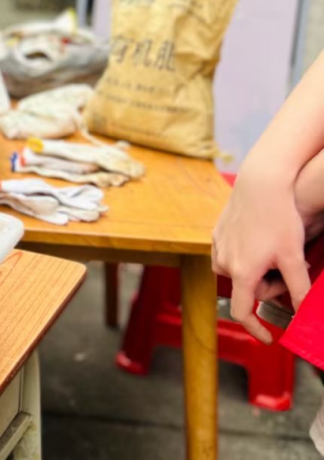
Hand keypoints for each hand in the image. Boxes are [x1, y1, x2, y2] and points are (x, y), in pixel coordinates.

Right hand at [212, 171, 311, 342]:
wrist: (261, 184)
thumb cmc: (279, 219)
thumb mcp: (294, 257)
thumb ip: (298, 289)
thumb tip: (304, 316)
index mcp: (241, 272)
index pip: (242, 312)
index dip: (255, 329)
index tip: (268, 338)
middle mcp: (224, 262)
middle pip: (247, 289)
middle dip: (268, 286)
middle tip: (289, 268)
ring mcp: (218, 246)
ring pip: (238, 272)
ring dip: (256, 271)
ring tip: (276, 252)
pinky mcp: (216, 233)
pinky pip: (230, 255)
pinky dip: (247, 255)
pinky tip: (262, 239)